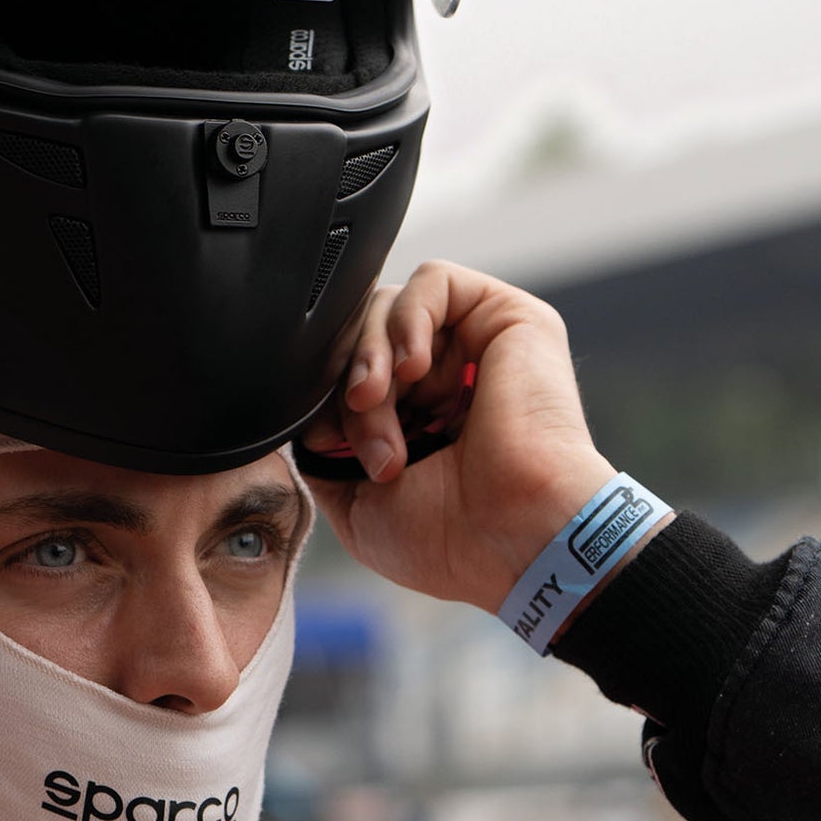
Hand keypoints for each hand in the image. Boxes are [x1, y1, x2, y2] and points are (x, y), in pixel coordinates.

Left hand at [301, 261, 615, 611]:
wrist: (514, 540)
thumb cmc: (449, 538)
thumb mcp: (356, 502)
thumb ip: (327, 448)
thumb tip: (307, 414)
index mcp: (411, 417)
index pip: (344, 370)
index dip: (323, 397)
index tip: (324, 444)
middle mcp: (442, 377)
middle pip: (361, 336)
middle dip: (345, 386)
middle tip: (360, 443)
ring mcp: (473, 345)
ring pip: (387, 308)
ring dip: (370, 359)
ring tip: (379, 412)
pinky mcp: (507, 318)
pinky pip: (434, 280)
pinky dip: (407, 318)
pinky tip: (411, 368)